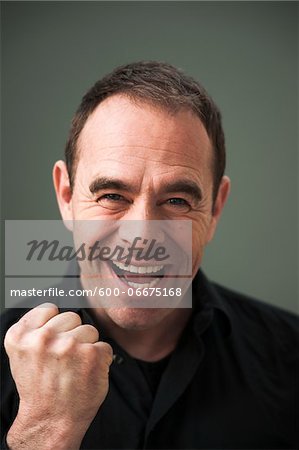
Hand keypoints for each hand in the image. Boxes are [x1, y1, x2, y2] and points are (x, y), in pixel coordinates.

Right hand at [4, 303, 112, 449]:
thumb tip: (54, 309)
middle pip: (72, 317)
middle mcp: (43, 338)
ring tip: (75, 367)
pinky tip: (86, 373)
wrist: (51, 420)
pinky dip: (100, 360)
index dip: (55, 323)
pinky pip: (104, 346)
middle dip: (72, 334)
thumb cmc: (39, 388)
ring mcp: (69, 345)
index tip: (54, 339)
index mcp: (21, 335)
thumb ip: (34, 329)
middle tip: (64, 358)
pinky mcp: (92, 355)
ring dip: (87, 346)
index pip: (49, 308)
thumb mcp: (22, 355)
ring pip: (90, 330)